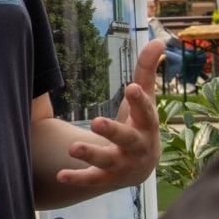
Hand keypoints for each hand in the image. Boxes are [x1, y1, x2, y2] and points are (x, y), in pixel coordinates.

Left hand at [57, 40, 163, 189]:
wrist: (141, 167)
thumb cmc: (140, 124)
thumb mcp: (144, 99)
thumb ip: (147, 71)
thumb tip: (158, 39)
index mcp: (147, 124)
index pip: (146, 110)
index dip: (139, 100)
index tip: (131, 88)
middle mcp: (137, 146)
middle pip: (127, 139)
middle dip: (113, 131)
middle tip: (97, 122)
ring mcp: (123, 164)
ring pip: (107, 160)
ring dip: (91, 154)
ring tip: (72, 148)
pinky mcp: (108, 178)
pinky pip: (92, 179)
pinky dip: (77, 178)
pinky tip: (59, 175)